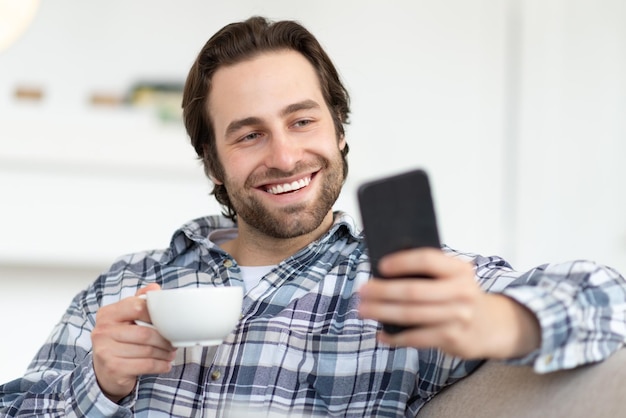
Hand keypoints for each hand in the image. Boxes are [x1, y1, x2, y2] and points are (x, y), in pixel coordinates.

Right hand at [91, 284, 176, 402]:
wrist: (104, 372)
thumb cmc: (119, 341)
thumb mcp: (125, 319)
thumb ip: (139, 301)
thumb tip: (155, 288)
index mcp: (107, 314)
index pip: (137, 307)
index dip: (156, 314)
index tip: (167, 321)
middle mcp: (103, 331)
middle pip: (145, 333)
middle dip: (164, 339)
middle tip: (173, 342)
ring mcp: (106, 351)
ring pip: (147, 350)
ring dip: (165, 353)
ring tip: (171, 353)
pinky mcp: (114, 368)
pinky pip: (146, 365)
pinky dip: (160, 365)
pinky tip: (165, 364)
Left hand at [358, 248, 539, 359]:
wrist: (490, 325)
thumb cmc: (458, 294)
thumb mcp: (451, 277)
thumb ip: (426, 272)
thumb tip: (382, 274)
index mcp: (459, 269)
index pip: (428, 260)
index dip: (402, 262)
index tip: (380, 265)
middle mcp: (462, 291)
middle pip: (414, 291)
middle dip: (383, 292)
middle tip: (361, 291)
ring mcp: (459, 316)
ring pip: (411, 315)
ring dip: (382, 312)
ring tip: (363, 310)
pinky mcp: (453, 338)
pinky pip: (417, 338)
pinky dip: (395, 337)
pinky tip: (381, 334)